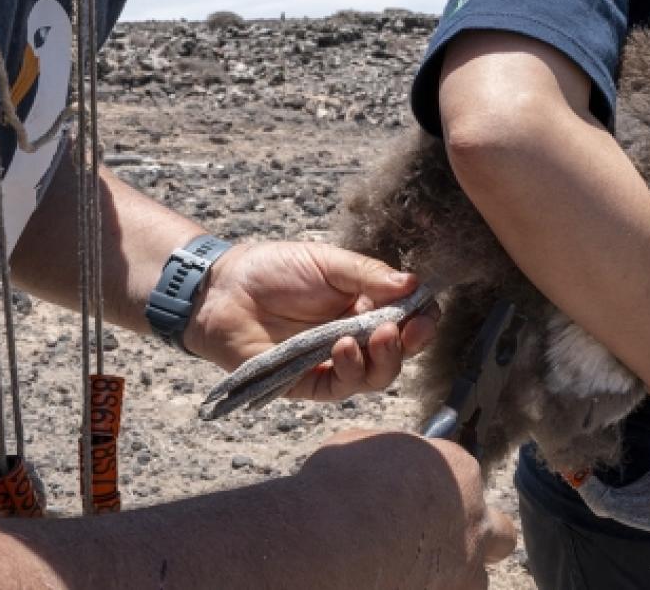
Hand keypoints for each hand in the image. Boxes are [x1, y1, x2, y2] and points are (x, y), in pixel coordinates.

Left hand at [185, 241, 437, 400]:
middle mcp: (357, 337)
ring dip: (385, 359)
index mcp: (366, 304)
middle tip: (409, 328)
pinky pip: (342, 386)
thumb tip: (414, 284)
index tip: (426, 312)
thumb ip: (369, 275)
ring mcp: (335, 363)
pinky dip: (351, 369)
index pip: (408, 318)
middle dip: (412, 342)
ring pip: (377, 376)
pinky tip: (345, 346)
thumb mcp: (327, 262)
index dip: (423, 318)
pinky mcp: (310, 383)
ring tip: (378, 335)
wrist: (223, 290)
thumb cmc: (274, 270)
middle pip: (400, 352)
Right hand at [296, 430, 516, 589]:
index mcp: (458, 473)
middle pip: (499, 531)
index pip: (463, 474)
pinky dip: (427, 589)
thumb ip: (398, 457)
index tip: (415, 493)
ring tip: (409, 570)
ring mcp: (465, 569)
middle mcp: (474, 520)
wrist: (326, 546)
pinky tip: (394, 581)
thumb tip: (396, 463)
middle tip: (438, 539)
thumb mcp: (366, 448)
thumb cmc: (338, 489)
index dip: (438, 485)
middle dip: (477, 535)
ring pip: (475, 577)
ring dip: (452, 573)